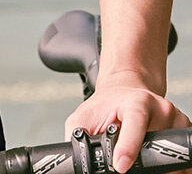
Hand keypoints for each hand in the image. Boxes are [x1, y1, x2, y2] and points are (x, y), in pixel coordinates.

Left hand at [63, 71, 191, 173]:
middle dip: (145, 161)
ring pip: (172, 156)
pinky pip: (182, 158)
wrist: (125, 92)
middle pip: (157, 145)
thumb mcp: (84, 116)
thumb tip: (76, 156)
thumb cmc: (106, 105)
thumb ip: (79, 134)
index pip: (136, 123)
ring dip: (157, 164)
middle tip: (128, 164)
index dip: (128, 146)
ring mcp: (175, 121)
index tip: (120, 165)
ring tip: (139, 157)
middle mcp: (160, 109)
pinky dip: (169, 164)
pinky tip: (154, 159)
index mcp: (137, 101)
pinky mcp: (184, 130)